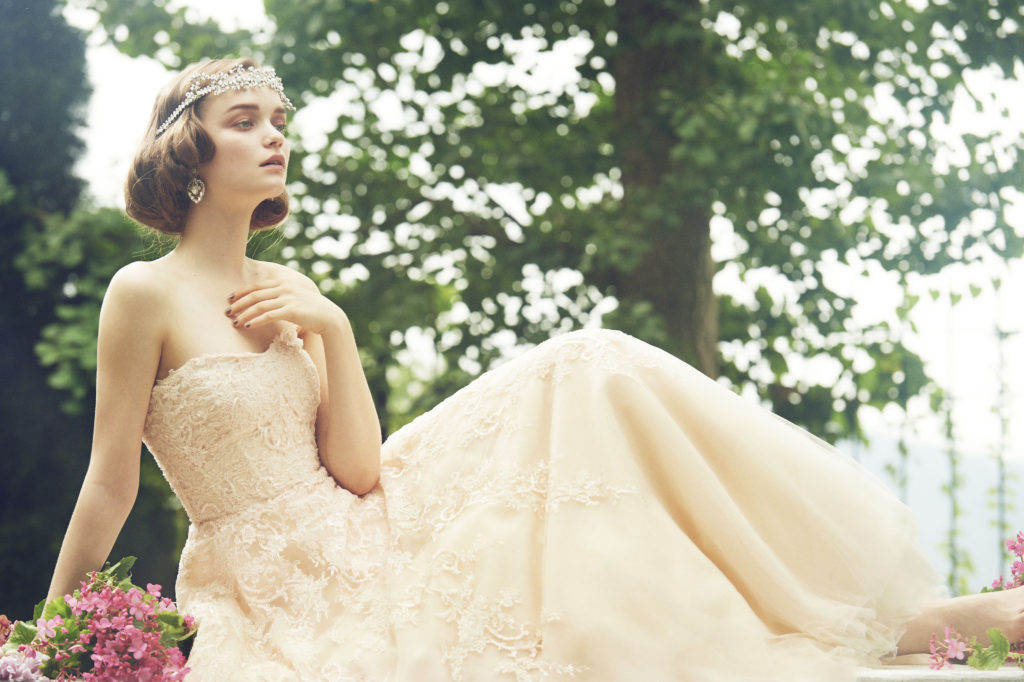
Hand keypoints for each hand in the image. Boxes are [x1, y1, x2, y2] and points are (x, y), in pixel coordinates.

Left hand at [225, 277, 342, 334]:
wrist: (330, 317)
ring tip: (235, 322)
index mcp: (284, 282)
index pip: (257, 285)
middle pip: (254, 295)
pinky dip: (256, 321)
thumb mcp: (296, 297)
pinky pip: (268, 316)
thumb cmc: (312, 310)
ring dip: (244, 314)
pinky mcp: (291, 310)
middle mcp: (284, 288)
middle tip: (227, 312)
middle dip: (238, 304)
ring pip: (259, 306)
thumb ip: (282, 296)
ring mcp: (288, 298)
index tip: (230, 298)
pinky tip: (248, 326)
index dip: (241, 291)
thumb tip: (267, 303)